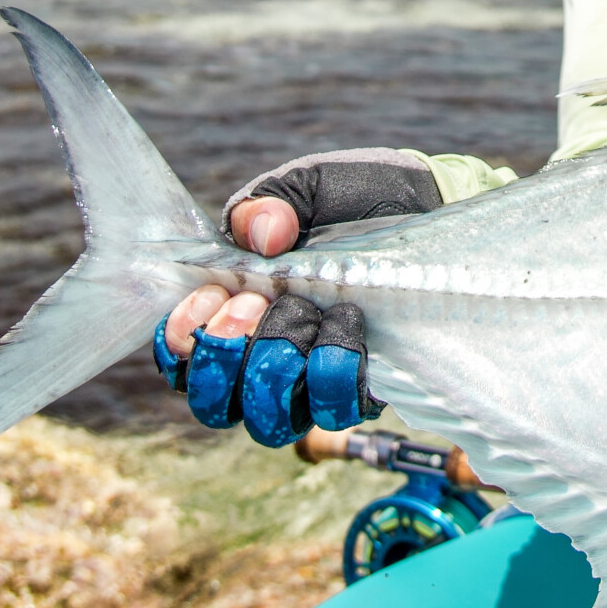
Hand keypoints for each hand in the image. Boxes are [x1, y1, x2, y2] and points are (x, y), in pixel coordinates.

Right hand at [151, 150, 441, 442]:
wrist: (426, 204)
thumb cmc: (353, 199)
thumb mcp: (302, 188)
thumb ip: (265, 206)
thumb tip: (260, 235)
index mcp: (232, 316)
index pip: (181, 363)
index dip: (180, 343)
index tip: (209, 295)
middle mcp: (265, 361)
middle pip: (218, 404)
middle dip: (226, 353)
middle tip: (253, 301)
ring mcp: (312, 383)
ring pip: (271, 419)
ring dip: (276, 365)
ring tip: (303, 310)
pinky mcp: (364, 387)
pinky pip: (337, 406)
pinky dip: (335, 365)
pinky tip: (347, 319)